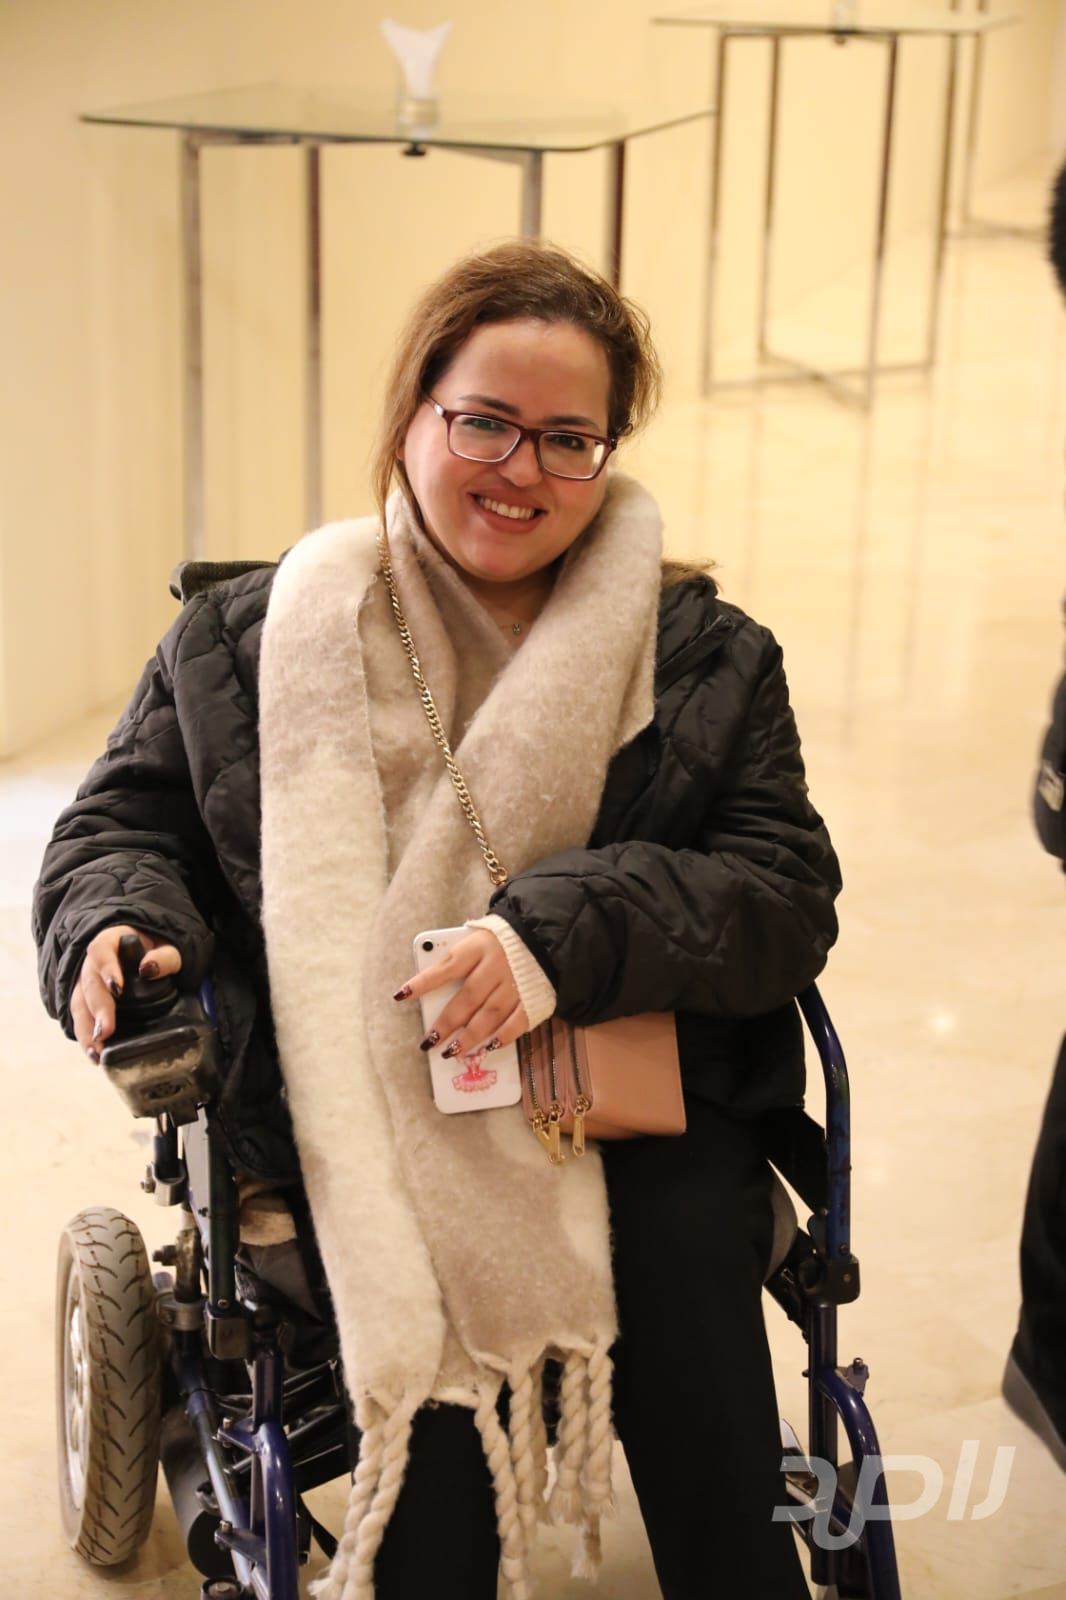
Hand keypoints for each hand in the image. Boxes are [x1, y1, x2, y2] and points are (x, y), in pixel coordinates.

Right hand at [72, 925, 182, 1061]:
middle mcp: (91, 963)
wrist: (145, 952)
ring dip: (86, 1029)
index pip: (101, 951)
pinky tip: (94, 1054)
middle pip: (89, 984)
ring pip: (79, 1005)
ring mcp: (85, 984)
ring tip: (95, 1051)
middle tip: (105, 1031)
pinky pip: (81, 1019)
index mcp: (110, 943)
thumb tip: (149, 969)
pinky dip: (86, 1037)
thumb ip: (164, 957)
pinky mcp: (86, 1003)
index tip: (117, 988)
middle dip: (97, 1009)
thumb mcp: (168, 948)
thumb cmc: (155, 950)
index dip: (107, 969)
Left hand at [394, 928, 528, 1058]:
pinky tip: (488, 1047)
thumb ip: (460, 960)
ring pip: (489, 1016)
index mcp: (478, 947)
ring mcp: (516, 984)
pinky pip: (517, 1022)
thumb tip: (433, 986)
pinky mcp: (533, 998)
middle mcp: (496, 966)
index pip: (446, 966)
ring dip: (469, 1037)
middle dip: (446, 1023)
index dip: (423, 982)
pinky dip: (503, 1037)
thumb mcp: (477, 940)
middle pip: (467, 998)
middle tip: (429, 1042)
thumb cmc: (501, 941)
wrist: (543, 934)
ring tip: (452, 1052)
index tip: (401, 995)